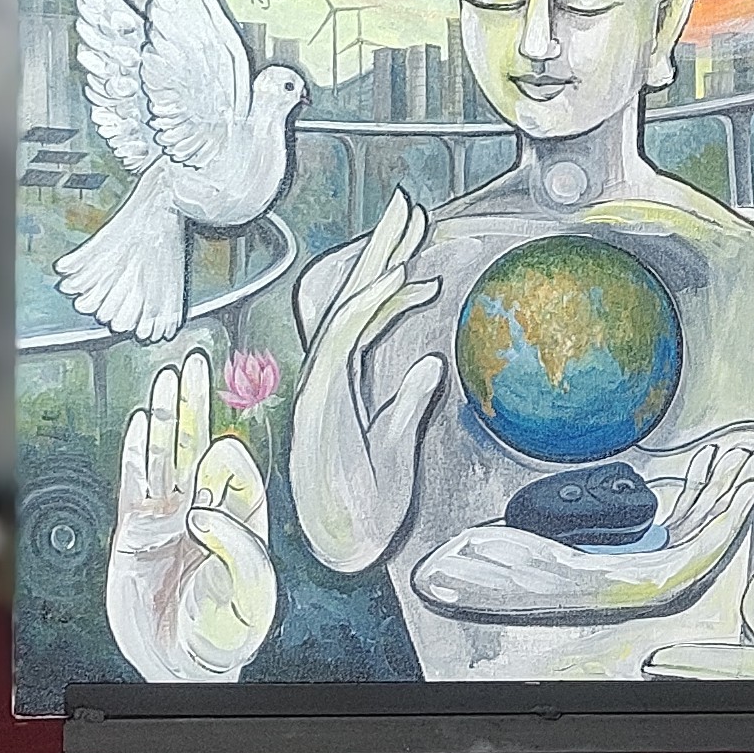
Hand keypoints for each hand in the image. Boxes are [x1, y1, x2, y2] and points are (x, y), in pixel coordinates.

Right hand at [105, 353, 276, 681]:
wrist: (185, 667)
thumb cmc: (226, 634)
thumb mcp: (249, 593)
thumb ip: (235, 546)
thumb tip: (202, 510)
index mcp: (241, 522)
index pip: (236, 472)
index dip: (228, 454)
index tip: (221, 447)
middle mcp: (205, 513)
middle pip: (200, 446)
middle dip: (200, 405)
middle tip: (198, 362)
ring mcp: (168, 521)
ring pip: (167, 456)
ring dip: (168, 418)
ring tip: (168, 378)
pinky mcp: (136, 534)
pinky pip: (135, 484)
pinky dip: (137, 453)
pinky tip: (141, 423)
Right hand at [290, 187, 445, 571]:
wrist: (342, 548)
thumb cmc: (366, 508)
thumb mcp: (399, 445)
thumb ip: (409, 403)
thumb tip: (431, 364)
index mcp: (343, 385)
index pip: (368, 318)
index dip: (393, 279)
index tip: (424, 248)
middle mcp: (328, 379)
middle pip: (355, 301)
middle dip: (381, 250)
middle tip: (408, 204)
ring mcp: (322, 388)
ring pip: (347, 310)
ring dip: (378, 265)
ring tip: (407, 227)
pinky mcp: (322, 402)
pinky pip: (344, 342)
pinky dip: (367, 307)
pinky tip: (394, 279)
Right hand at [413, 426, 753, 621]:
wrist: (462, 573)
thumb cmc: (475, 573)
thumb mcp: (484, 567)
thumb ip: (494, 570)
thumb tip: (463, 570)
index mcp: (614, 586)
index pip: (690, 559)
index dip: (724, 525)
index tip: (747, 486)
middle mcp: (632, 575)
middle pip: (701, 535)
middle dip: (732, 495)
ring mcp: (630, 555)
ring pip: (690, 521)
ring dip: (718, 486)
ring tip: (744, 447)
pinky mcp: (624, 538)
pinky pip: (672, 513)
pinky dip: (692, 486)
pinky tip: (706, 458)